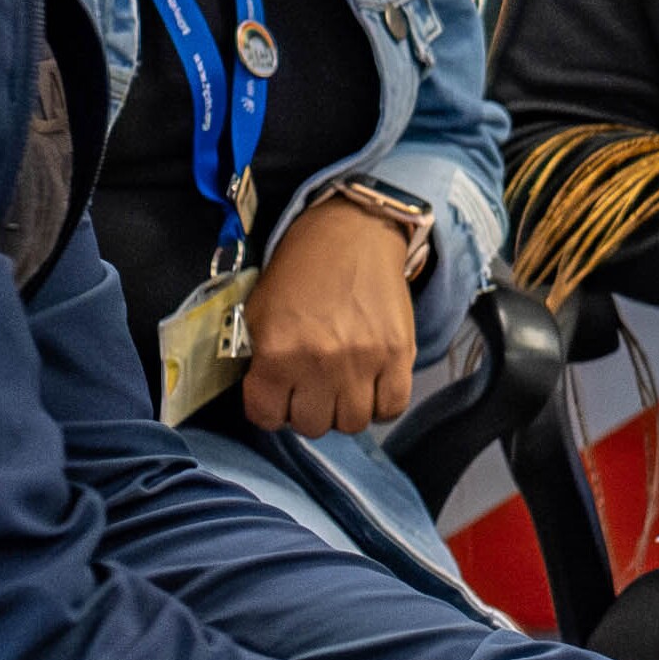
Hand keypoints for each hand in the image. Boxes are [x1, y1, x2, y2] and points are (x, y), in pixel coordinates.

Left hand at [236, 195, 421, 434]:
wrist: (352, 234)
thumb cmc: (300, 272)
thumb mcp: (259, 314)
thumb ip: (261, 361)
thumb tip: (272, 398)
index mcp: (277, 352)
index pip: (266, 416)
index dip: (268, 409)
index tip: (276, 397)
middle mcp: (320, 363)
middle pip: (312, 425)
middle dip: (307, 411)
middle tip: (310, 390)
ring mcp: (364, 361)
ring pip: (352, 423)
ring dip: (343, 411)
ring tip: (341, 390)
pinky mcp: (399, 354)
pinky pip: (392, 407)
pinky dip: (379, 406)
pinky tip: (371, 389)